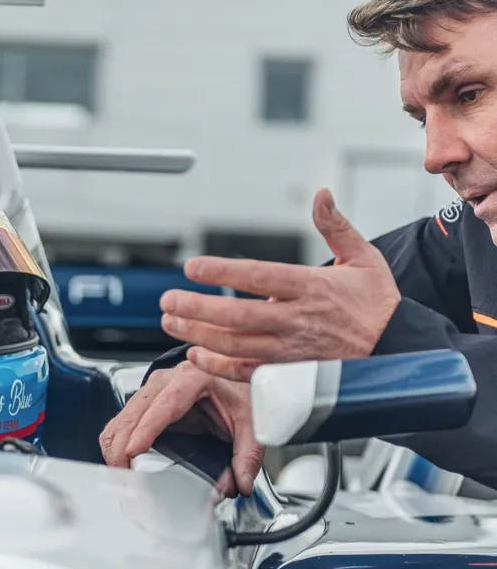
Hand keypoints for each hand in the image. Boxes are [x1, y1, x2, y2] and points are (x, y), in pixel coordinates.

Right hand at [99, 361, 263, 495]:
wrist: (230, 371)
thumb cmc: (237, 390)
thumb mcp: (250, 420)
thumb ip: (248, 454)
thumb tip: (241, 483)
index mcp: (193, 379)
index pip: (163, 406)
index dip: (145, 430)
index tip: (133, 451)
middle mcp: (166, 381)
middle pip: (133, 413)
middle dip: (122, 447)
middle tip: (126, 477)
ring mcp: (150, 390)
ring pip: (121, 418)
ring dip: (115, 447)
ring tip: (122, 474)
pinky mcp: (144, 403)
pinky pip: (121, 422)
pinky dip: (116, 443)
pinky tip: (122, 461)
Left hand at [161, 189, 400, 381]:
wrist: (401, 352)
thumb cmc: (377, 305)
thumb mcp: (364, 258)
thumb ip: (335, 226)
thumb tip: (321, 194)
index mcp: (312, 287)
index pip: (259, 278)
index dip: (222, 274)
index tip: (192, 267)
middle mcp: (298, 320)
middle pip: (237, 316)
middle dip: (197, 308)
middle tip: (167, 300)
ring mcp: (292, 351)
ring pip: (235, 345)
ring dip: (198, 334)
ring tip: (171, 322)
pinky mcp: (290, 374)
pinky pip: (247, 372)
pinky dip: (218, 366)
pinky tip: (195, 355)